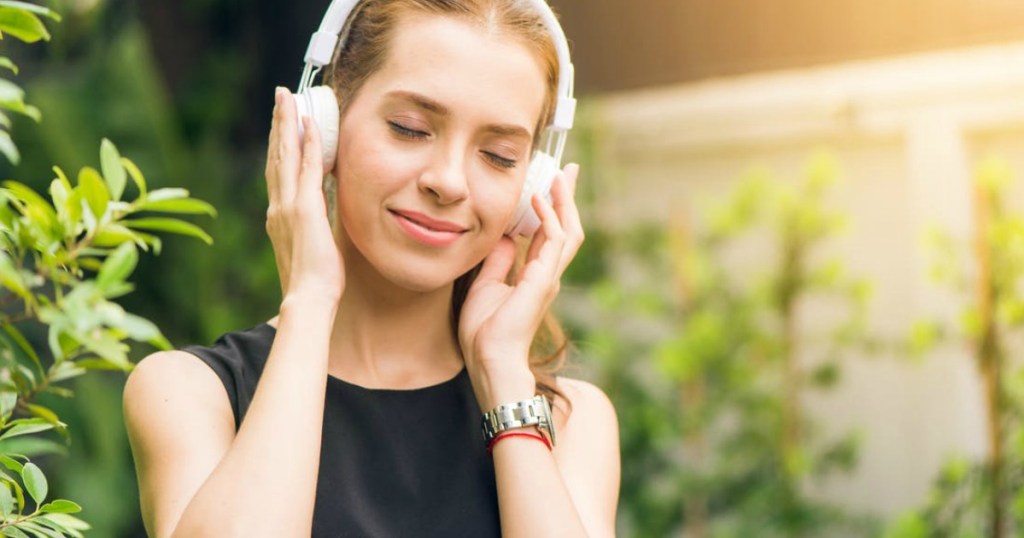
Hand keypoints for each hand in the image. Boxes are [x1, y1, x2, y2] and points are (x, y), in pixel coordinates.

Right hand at [264, 87, 344, 305]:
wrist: (308, 299)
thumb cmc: (314, 282)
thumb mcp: (312, 246)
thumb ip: (314, 226)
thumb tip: (324, 214)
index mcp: (279, 216)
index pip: (278, 171)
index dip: (280, 144)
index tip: (283, 122)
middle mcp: (278, 207)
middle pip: (277, 155)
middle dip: (280, 124)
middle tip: (282, 96)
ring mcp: (289, 206)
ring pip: (286, 155)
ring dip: (289, 124)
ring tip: (290, 98)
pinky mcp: (305, 209)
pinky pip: (308, 169)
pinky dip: (309, 145)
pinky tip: (311, 125)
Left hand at [458, 164, 582, 410]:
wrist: (490, 358)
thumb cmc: (485, 332)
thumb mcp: (485, 285)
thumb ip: (498, 260)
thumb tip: (504, 237)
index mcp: (535, 275)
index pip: (548, 234)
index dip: (550, 208)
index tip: (548, 184)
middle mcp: (547, 274)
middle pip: (566, 227)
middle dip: (566, 198)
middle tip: (566, 170)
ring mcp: (549, 276)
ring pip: (567, 230)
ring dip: (564, 201)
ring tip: (560, 175)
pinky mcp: (544, 279)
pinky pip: (554, 240)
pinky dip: (549, 217)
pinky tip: (538, 199)